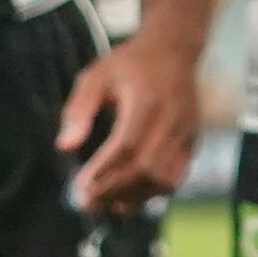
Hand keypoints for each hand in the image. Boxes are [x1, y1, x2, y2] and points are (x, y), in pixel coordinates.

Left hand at [57, 27, 200, 213]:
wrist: (173, 50)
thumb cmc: (128, 64)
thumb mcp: (95, 76)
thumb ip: (78, 110)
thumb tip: (64, 147)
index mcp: (146, 100)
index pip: (126, 145)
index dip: (104, 170)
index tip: (81, 187)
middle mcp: (171, 119)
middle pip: (146, 167)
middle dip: (116, 190)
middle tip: (88, 204)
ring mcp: (187, 132)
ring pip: (165, 178)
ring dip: (135, 197)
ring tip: (107, 206)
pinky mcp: (193, 141)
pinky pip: (176, 176)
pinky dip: (153, 193)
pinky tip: (130, 199)